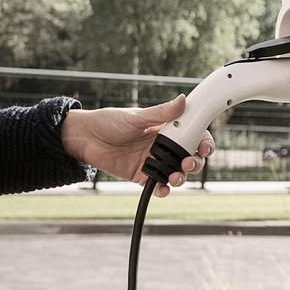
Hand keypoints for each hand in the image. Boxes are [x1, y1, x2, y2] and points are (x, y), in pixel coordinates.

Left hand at [60, 96, 213, 194]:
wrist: (84, 138)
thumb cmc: (108, 121)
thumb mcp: (136, 117)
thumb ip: (161, 113)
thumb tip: (183, 100)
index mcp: (164, 128)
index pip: (192, 135)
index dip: (202, 141)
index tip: (205, 147)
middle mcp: (162, 146)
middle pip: (188, 156)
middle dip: (194, 162)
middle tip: (189, 162)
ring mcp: (152, 161)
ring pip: (176, 172)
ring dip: (181, 177)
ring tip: (175, 176)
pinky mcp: (141, 175)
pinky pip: (157, 185)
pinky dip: (163, 189)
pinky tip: (163, 188)